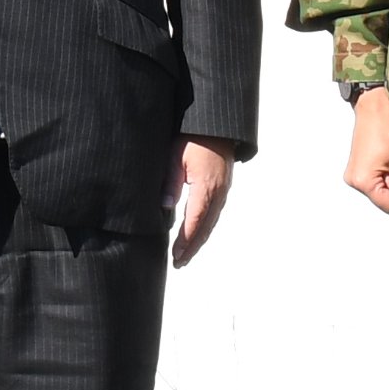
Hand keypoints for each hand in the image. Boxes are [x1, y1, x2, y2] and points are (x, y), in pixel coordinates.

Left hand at [167, 142, 233, 267]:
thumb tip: (165, 207)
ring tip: (186, 254)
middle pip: (205, 228)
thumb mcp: (176, 156)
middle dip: (192, 247)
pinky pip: (214, 213)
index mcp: (206, 187)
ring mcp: (223, 191)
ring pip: (211, 222)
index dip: (185, 241)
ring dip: (199, 240)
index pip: (195, 222)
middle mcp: (218, 193)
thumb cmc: (194, 138)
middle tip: (179, 263)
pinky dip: (205, 227)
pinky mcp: (223, 187)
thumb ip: (171, 182)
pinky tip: (197, 232)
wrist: (217, 126)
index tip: (176, 256)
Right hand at [342, 88, 388, 213]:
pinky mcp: (357, 166)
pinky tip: (387, 155)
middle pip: (384, 197)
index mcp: (362, 181)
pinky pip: (376, 178)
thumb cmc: (387, 126)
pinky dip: (385, 171)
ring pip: (382, 188)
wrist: (374, 104)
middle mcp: (353, 181)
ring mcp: (353, 173)